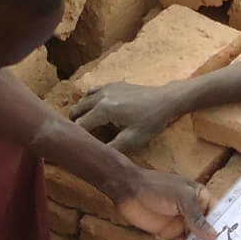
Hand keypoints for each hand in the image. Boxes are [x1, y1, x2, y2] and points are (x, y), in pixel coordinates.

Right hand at [70, 82, 185, 152]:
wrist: (166, 100)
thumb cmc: (151, 121)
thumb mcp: (132, 140)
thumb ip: (111, 148)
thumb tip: (96, 155)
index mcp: (103, 109)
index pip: (80, 125)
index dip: (77, 137)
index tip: (75, 147)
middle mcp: (100, 96)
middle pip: (76, 110)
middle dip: (74, 124)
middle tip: (78, 138)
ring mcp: (106, 88)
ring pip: (82, 100)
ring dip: (80, 112)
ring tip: (84, 126)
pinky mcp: (113, 85)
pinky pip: (92, 91)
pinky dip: (88, 101)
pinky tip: (93, 109)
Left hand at [115, 167, 216, 239]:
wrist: (128, 191)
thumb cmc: (157, 187)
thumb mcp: (181, 198)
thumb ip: (197, 217)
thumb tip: (213, 235)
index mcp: (200, 197)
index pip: (218, 213)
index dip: (226, 225)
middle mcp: (194, 211)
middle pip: (208, 228)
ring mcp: (182, 222)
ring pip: (196, 238)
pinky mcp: (170, 232)